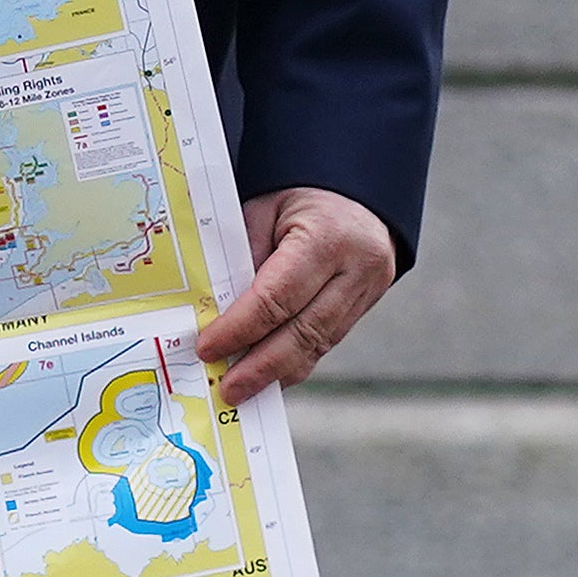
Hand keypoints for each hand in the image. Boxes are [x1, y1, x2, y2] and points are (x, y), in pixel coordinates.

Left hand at [200, 185, 398, 407]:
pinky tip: (271, 375)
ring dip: (278, 372)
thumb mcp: (263, 209)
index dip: (240, 329)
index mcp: (328, 237)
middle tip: (228, 389)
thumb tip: (215, 312)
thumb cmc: (301, 191)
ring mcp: (368, 290)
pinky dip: (297, 359)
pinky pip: (328, 340)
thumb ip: (242, 257)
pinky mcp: (367, 303)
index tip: (208, 349)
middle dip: (261, 367)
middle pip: (303, 332)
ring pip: (319, 344)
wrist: (358, 186)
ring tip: (244, 390)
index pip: (277, 298)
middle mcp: (356, 269)